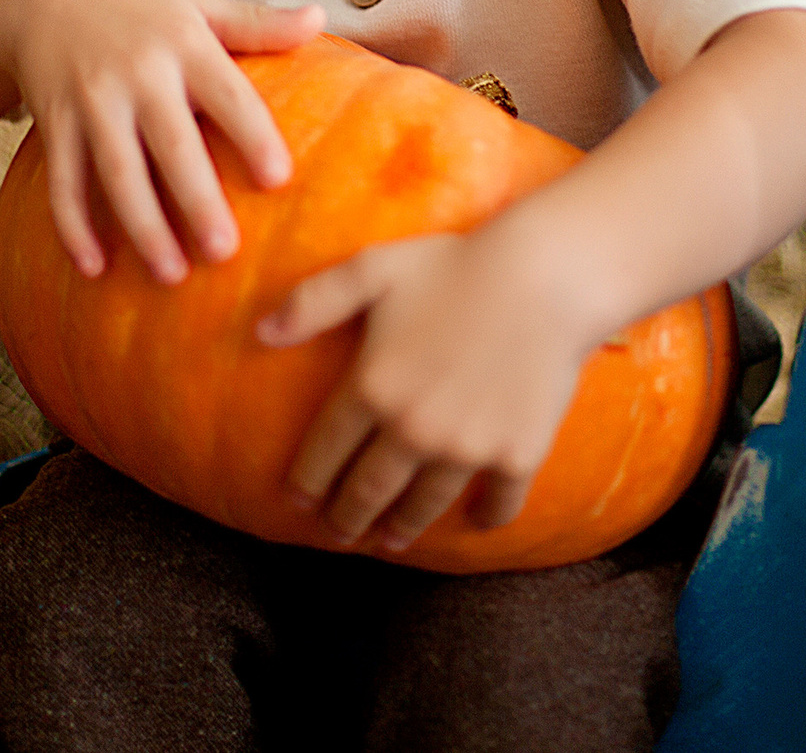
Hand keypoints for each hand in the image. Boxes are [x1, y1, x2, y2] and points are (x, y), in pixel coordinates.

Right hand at [13, 0, 320, 283]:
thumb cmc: (142, 12)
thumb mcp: (199, 7)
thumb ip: (257, 22)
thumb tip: (318, 19)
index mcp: (185, 46)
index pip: (227, 94)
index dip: (252, 134)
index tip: (279, 179)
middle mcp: (138, 74)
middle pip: (171, 144)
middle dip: (196, 199)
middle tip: (224, 251)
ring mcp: (92, 101)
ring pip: (117, 172)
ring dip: (142, 226)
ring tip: (171, 275)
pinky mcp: (54, 123)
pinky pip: (63, 180)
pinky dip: (73, 226)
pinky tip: (94, 269)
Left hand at [257, 222, 603, 551]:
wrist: (545, 275)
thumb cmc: (455, 265)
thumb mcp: (374, 269)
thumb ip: (314, 301)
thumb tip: (260, 333)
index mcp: (372, 387)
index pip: (325, 451)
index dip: (307, 481)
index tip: (298, 502)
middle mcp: (413, 428)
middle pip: (368, 489)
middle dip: (347, 518)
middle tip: (339, 534)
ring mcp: (466, 447)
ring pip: (424, 505)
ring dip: (402, 528)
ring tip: (391, 539)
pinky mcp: (516, 454)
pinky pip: (497, 503)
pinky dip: (485, 518)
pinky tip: (477, 520)